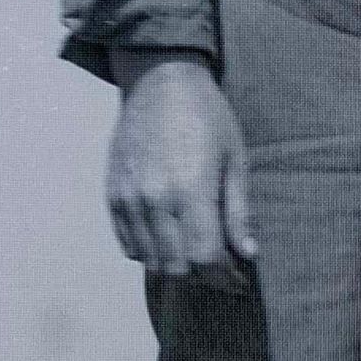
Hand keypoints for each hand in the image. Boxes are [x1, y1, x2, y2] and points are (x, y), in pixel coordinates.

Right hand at [106, 56, 255, 276]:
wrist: (160, 80)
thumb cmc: (207, 116)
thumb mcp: (235, 160)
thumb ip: (238, 212)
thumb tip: (247, 254)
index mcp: (191, 189)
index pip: (205, 258)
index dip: (224, 277)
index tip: (238, 279)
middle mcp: (155, 198)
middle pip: (176, 267)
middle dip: (203, 276)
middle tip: (221, 269)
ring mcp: (129, 198)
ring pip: (150, 261)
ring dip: (176, 267)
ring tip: (196, 255)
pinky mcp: (113, 194)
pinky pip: (128, 244)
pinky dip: (149, 253)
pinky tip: (169, 240)